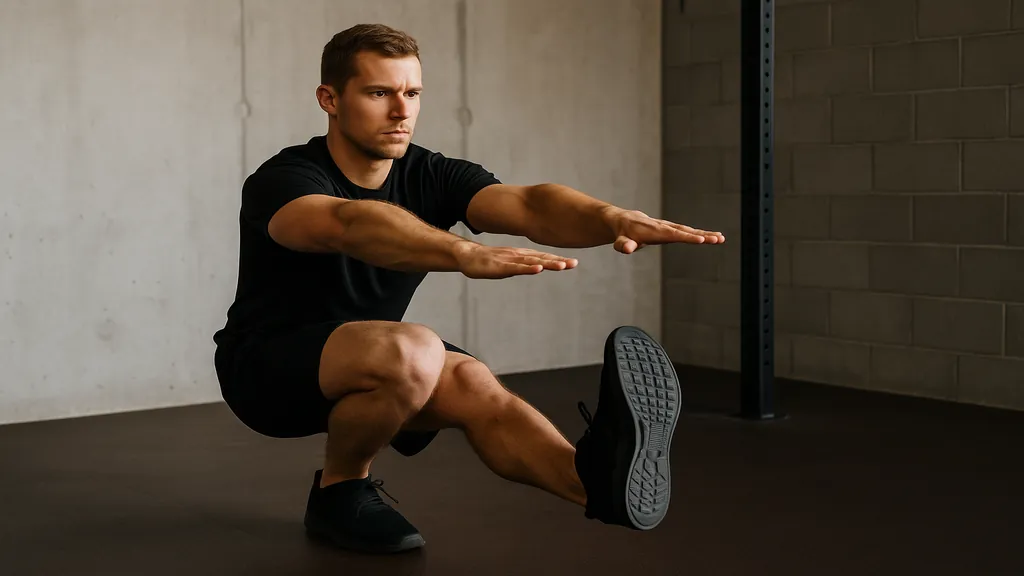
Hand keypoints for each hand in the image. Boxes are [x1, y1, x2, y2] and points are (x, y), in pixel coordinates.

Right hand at [453, 241, 578, 278]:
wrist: (467, 255)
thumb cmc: (488, 260)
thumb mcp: (509, 262)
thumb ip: (522, 264)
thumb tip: (536, 266)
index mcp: (522, 255)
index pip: (544, 257)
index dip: (558, 259)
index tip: (573, 262)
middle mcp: (519, 256)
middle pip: (542, 258)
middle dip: (558, 261)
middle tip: (574, 263)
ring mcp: (510, 260)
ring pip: (532, 262)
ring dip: (548, 264)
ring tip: (562, 266)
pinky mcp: (500, 266)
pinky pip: (516, 268)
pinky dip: (528, 268)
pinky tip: (538, 269)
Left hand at [606, 209, 724, 253]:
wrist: (623, 221)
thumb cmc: (622, 233)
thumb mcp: (620, 241)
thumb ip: (623, 245)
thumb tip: (626, 248)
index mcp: (654, 231)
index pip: (673, 235)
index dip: (687, 237)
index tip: (702, 240)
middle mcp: (663, 227)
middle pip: (685, 231)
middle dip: (702, 235)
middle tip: (718, 239)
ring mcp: (668, 227)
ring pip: (688, 230)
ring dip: (705, 234)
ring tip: (721, 239)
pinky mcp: (670, 229)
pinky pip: (686, 231)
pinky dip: (699, 234)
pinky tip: (711, 237)